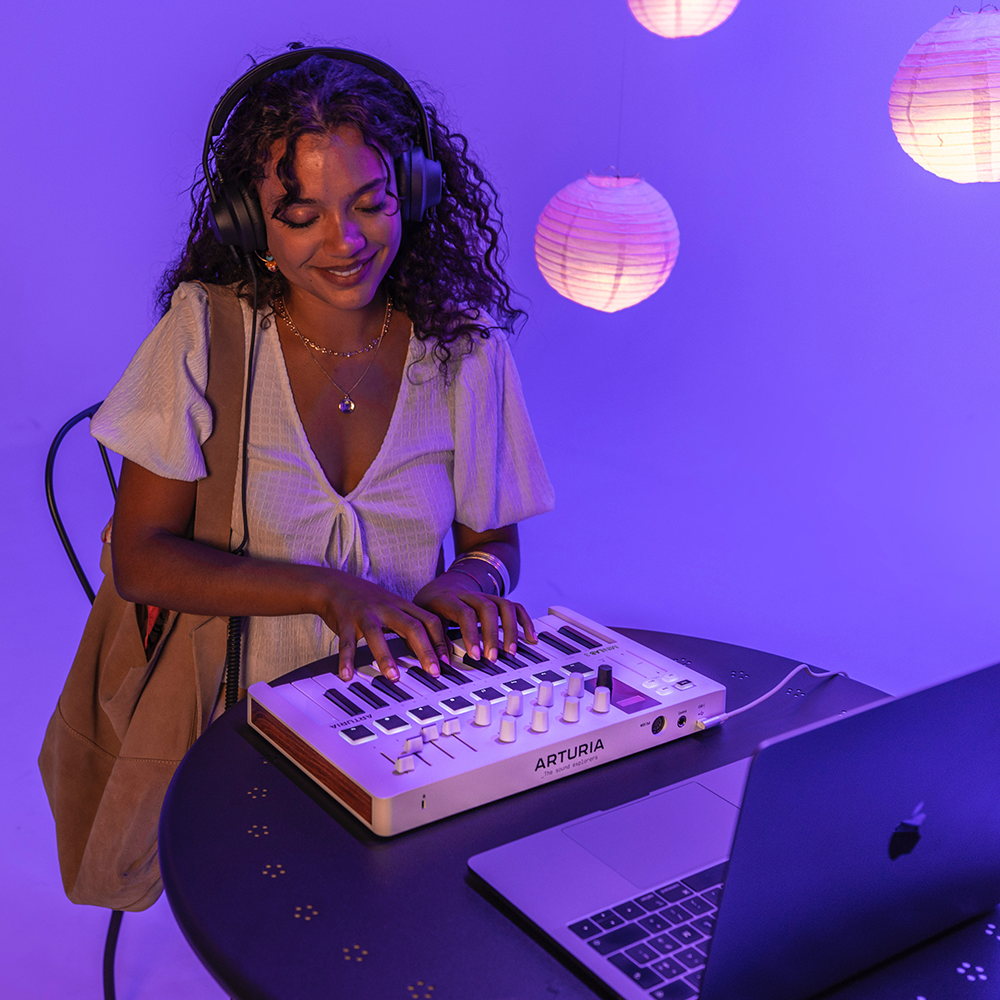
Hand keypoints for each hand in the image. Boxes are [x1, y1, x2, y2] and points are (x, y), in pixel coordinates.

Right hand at [314, 570, 449, 682]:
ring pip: (376, 634)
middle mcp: (386, 608)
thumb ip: (410, 624)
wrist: (334, 586)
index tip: (446, 661)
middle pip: (411, 627)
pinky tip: (347, 675)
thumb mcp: (394, 607)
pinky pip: (346, 642)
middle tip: (434, 672)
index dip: (440, 640)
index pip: (429, 620)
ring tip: (393, 677)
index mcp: (401, 605)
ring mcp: (365, 613)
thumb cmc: (368, 601)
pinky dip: (346, 659)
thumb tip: (431, 648)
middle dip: (425, 650)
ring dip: (385, 656)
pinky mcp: (345, 621)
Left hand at [413, 570, 536, 662]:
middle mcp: (468, 594)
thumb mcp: (423, 620)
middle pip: (487, 608)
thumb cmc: (429, 607)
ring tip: (510, 652)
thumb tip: (441, 663)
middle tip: (492, 658)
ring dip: (510, 629)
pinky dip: (524, 621)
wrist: (439, 586)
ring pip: (504, 605)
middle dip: (492, 635)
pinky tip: (530, 638)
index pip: (464, 613)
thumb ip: (432, 640)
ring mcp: (484, 596)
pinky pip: (514, 606)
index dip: (471, 634)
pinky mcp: (495, 600)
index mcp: (447, 598)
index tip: (475, 656)